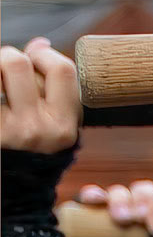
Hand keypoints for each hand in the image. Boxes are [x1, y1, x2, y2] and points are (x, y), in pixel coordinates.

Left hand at [0, 37, 80, 156]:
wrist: (14, 193)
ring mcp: (8, 132)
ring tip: (1, 84)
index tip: (37, 61)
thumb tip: (40, 43)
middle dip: (10, 59)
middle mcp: (36, 131)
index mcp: (63, 128)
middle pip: (19, 63)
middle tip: (7, 75)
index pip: (62, 70)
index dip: (45, 56)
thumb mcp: (55, 126)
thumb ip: (52, 86)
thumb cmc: (33, 151)